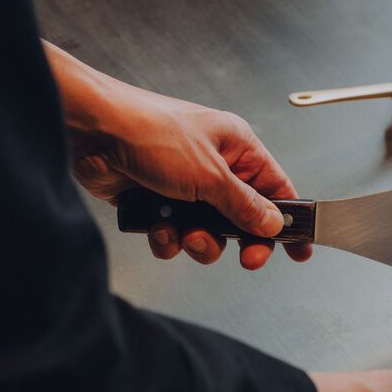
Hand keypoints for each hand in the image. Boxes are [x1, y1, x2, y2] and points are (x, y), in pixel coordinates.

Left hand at [44, 40, 310, 268]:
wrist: (92, 132)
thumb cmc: (152, 133)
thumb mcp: (210, 174)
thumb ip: (244, 205)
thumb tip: (274, 224)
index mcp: (238, 148)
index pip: (276, 189)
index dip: (288, 221)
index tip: (299, 250)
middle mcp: (214, 166)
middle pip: (242, 218)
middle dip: (238, 240)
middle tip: (245, 259)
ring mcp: (184, 185)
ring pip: (208, 231)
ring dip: (198, 240)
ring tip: (186, 233)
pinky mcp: (156, 200)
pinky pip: (175, 232)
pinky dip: (168, 237)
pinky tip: (158, 227)